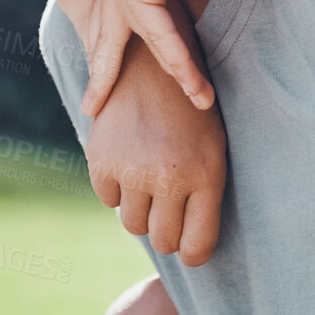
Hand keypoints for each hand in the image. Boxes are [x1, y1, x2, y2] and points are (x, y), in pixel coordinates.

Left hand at [82, 0, 210, 116]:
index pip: (113, 12)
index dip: (105, 42)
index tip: (100, 63)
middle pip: (106, 37)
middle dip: (101, 74)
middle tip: (91, 107)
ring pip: (139, 44)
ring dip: (175, 75)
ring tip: (197, 101)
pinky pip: (161, 34)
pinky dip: (178, 59)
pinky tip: (192, 82)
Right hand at [83, 38, 226, 265]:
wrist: (152, 61)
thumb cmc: (190, 111)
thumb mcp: (213, 148)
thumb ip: (204, 196)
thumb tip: (189, 252)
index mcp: (207, 176)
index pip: (197, 247)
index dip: (194, 253)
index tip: (190, 247)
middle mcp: (169, 178)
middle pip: (163, 241)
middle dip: (168, 232)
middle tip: (170, 210)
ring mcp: (133, 170)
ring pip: (133, 225)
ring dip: (141, 210)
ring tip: (151, 180)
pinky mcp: (101, 160)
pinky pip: (108, 199)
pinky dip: (117, 187)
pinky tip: (130, 159)